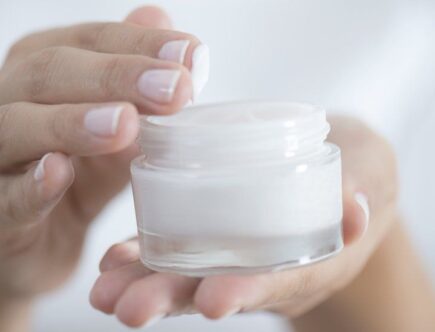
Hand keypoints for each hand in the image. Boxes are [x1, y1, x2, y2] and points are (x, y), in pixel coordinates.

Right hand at [0, 6, 205, 299]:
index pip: (89, 42)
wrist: (44, 240)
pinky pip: (6, 197)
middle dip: (116, 76)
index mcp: (47, 77)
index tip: (190, 55)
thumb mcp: (118, 135)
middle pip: (50, 72)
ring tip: (125, 123)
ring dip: (73, 122)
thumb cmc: (82, 179)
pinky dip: (31, 184)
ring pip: (17, 125)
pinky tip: (59, 171)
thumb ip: (139, 90)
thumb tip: (175, 34)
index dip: (139, 44)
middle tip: (173, 88)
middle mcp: (13, 103)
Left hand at [90, 116, 397, 326]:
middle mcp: (269, 266)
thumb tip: (356, 206)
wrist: (339, 177)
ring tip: (104, 290)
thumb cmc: (358, 174)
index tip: (212, 301)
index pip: (279, 280)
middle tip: (128, 308)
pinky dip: (145, 253)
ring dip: (146, 282)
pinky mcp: (218, 233)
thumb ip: (367, 185)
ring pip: (190, 274)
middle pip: (220, 288)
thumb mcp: (374, 172)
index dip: (247, 291)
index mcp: (313, 258)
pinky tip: (114, 257)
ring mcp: (239, 253)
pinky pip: (180, 248)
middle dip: (174, 299)